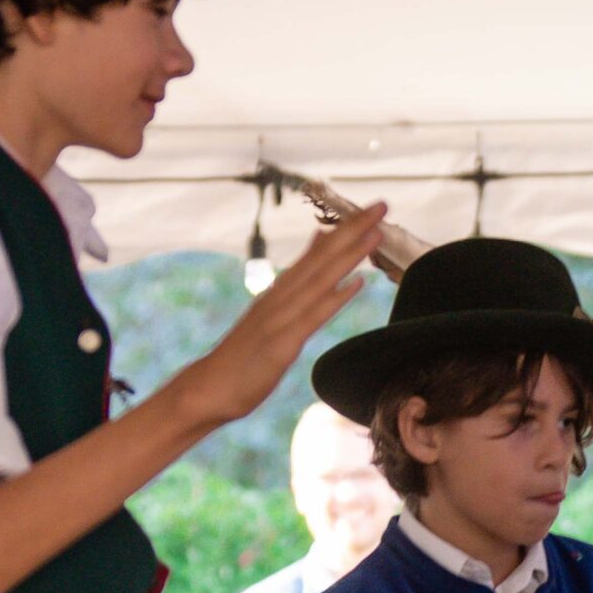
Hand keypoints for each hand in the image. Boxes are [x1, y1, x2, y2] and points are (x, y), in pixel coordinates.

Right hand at [178, 204, 387, 428]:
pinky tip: (357, 283)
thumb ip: (293, 286)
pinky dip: (335, 297)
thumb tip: (316, 250)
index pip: (317, 254)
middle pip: (322, 257)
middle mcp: (281, 296)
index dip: (345, 230)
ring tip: (376, 232)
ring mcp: (281, 317)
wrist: (210, 387)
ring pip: (321, 279)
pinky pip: (313, 316)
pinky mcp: (282, 342)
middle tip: (383, 204)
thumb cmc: (243, 357)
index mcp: (280, 291)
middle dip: (353, 229)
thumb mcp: (270, 317)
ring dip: (350, 254)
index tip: (370, 208)